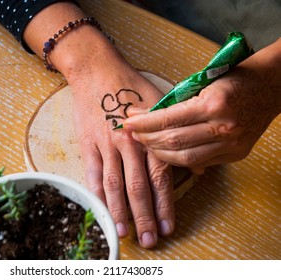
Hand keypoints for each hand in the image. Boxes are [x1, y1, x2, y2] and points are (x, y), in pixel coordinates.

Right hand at [66, 44, 174, 247]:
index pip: (160, 177)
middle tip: (149, 239)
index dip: (165, 204)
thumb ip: (175, 137)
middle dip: (144, 215)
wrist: (98, 71)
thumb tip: (196, 168)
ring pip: (114, 184)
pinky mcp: (88, 143)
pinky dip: (97, 194)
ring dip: (120, 211)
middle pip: (138, 187)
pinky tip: (101, 209)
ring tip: (125, 232)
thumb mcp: (160, 105)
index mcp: (151, 135)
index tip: (168, 226)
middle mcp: (130, 144)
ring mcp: (107, 145)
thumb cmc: (131, 87)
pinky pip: (92, 173)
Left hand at [123, 62, 280, 170]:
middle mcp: (223, 126)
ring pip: (185, 158)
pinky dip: (180, 158)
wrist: (270, 87)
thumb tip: (144, 114)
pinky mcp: (236, 154)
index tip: (127, 124)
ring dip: (160, 153)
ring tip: (147, 145)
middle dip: (148, 140)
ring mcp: (231, 144)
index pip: (169, 119)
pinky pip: (200, 162)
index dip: (144, 124)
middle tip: (133, 136)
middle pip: (174, 141)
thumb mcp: (203, 82)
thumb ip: (175, 101)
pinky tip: (167, 152)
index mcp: (213, 103)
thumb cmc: (233, 78)